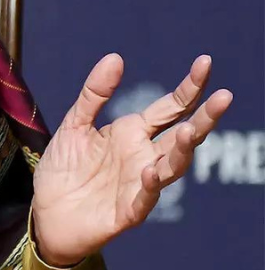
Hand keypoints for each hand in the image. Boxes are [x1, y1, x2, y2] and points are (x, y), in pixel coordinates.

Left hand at [31, 53, 231, 265]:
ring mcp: (140, 184)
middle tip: (224, 96)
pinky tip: (152, 171)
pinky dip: (151, 186)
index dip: (188, 88)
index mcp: (133, 133)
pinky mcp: (127, 212)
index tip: (204, 63)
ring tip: (190, 130)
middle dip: (204, 118)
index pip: (170, 108)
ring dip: (183, 150)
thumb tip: (115, 57)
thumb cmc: (64, 168)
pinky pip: (144, 199)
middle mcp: (144, 157)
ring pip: (172, 167)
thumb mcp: (75, 124)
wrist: (46, 212)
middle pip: (182, 136)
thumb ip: (94, 94)